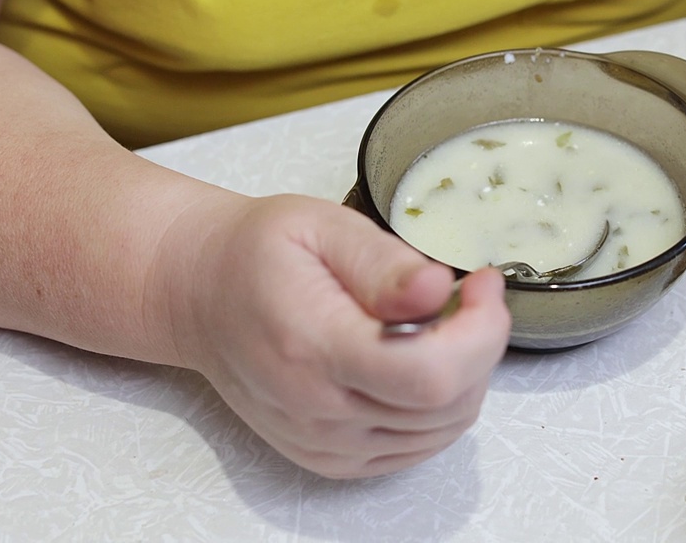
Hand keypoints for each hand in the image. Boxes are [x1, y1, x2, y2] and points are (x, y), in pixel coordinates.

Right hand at [160, 192, 510, 478]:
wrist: (202, 296)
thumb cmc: (257, 255)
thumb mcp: (321, 227)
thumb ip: (384, 263)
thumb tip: (438, 288)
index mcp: (313, 345)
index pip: (430, 374)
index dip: (481, 333)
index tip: (483, 284)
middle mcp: (318, 409)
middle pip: (446, 406)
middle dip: (481, 345)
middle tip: (469, 295)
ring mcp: (325, 443)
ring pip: (441, 431)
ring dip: (466, 376)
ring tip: (444, 323)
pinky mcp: (332, 459)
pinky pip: (416, 448)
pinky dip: (441, 408)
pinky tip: (426, 360)